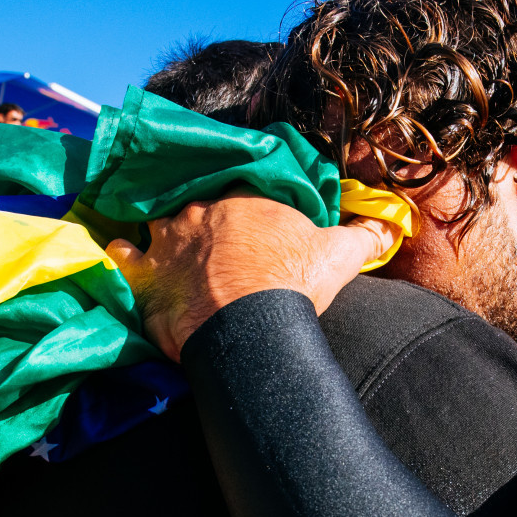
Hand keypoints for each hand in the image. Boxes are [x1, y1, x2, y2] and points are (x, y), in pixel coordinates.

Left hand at [105, 189, 392, 361]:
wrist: (251, 326)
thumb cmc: (294, 284)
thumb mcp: (339, 256)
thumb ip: (366, 235)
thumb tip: (393, 223)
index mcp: (245, 197)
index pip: (243, 189)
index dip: (248, 208)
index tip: (254, 228)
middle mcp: (200, 209)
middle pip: (198, 205)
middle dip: (204, 220)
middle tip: (215, 244)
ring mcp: (167, 239)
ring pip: (158, 224)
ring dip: (163, 234)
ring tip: (171, 249)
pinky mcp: (147, 275)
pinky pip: (123, 257)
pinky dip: (123, 257)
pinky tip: (125, 259)